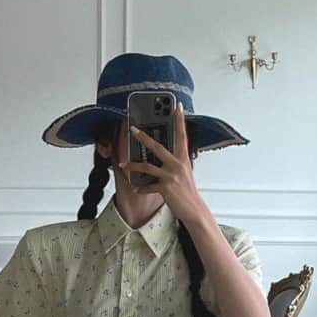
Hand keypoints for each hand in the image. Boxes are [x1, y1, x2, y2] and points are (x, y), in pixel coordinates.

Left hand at [121, 102, 205, 222]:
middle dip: (143, 137)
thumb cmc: (188, 191)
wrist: (194, 209)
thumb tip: (162, 155)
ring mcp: (171, 176)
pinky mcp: (165, 188)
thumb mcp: (184, 172)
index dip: (180, 120)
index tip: (178, 107)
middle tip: (133, 129)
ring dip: (132, 165)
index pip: (182, 135)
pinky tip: (135, 187)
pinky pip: (148, 185)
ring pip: (147, 166)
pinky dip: (140, 187)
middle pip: (157, 147)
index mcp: (183, 159)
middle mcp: (177, 165)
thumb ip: (175, 162)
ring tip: (122, 163)